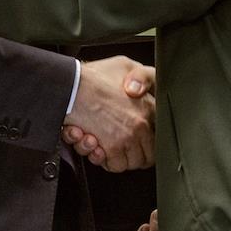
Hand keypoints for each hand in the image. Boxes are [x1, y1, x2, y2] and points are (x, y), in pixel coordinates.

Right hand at [62, 57, 154, 171]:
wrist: (71, 87)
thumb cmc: (92, 77)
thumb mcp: (123, 65)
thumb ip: (140, 76)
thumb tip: (140, 89)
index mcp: (148, 106)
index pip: (160, 134)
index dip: (148, 139)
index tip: (139, 139)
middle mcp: (141, 124)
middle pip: (148, 154)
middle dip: (133, 153)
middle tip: (120, 147)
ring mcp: (128, 137)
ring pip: (131, 162)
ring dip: (117, 157)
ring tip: (105, 145)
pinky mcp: (112, 147)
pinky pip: (114, 165)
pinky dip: (104, 159)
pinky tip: (96, 146)